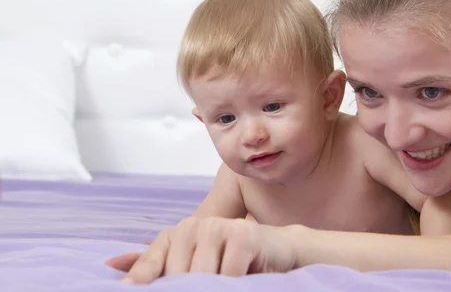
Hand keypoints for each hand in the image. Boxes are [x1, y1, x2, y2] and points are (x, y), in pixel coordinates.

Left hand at [105, 217, 297, 283]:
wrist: (278, 249)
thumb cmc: (235, 260)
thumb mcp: (195, 264)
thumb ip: (157, 264)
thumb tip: (111, 263)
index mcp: (178, 233)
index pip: (151, 264)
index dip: (142, 282)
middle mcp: (195, 226)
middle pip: (177, 277)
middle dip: (188, 289)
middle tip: (204, 286)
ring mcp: (219, 227)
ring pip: (201, 277)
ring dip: (213, 287)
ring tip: (221, 283)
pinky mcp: (242, 235)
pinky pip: (227, 275)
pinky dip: (232, 285)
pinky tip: (240, 281)